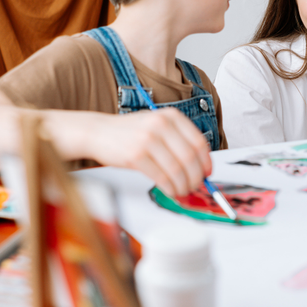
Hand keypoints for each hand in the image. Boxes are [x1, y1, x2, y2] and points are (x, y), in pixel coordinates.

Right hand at [80, 108, 211, 197]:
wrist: (98, 132)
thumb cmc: (129, 132)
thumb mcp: (156, 125)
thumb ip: (177, 140)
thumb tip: (200, 165)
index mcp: (171, 116)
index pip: (199, 142)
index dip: (206, 162)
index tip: (207, 173)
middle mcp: (161, 125)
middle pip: (190, 158)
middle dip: (196, 177)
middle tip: (196, 186)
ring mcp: (148, 139)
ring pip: (177, 170)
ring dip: (183, 185)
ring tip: (182, 190)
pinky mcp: (136, 156)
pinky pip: (161, 178)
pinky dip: (170, 188)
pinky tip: (170, 190)